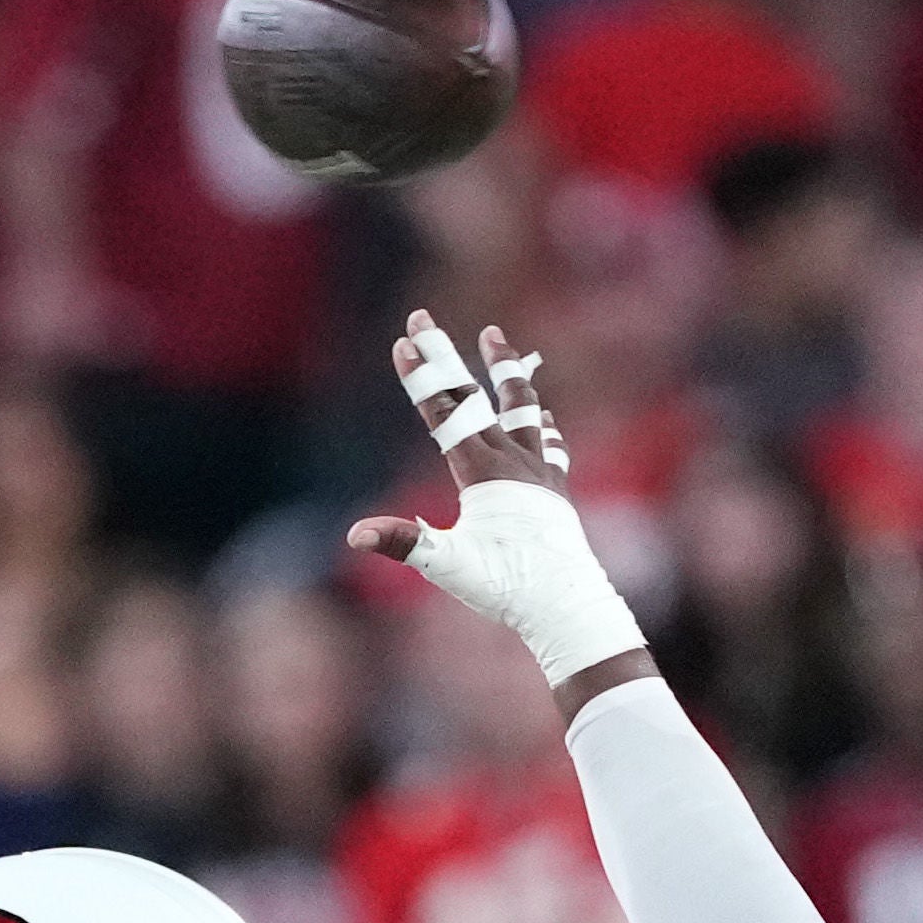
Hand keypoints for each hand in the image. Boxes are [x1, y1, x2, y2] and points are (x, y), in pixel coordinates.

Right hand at [344, 309, 648, 686]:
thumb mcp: (448, 566)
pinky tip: (541, 416)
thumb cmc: (506, 588)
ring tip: (495, 336)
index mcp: (483, 472)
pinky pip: (547, 444)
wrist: (567, 605)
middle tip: (420, 317)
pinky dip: (539, 423)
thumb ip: (403, 542)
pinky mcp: (555, 490)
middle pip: (473, 396)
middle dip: (441, 355)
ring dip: (504, 370)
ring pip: (520, 406)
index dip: (421, 378)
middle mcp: (513, 461)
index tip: (403, 342)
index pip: (445, 413)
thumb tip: (355, 534)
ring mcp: (537, 472)